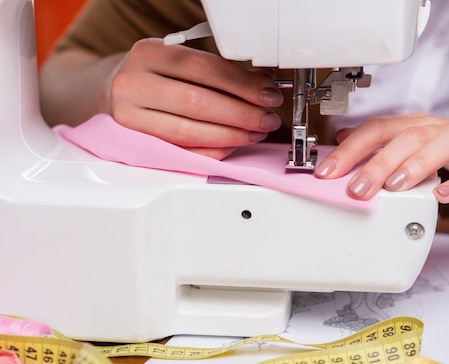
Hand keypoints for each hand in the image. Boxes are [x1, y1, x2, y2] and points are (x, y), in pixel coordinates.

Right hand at [108, 38, 283, 158]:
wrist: (110, 90)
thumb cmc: (153, 74)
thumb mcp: (179, 60)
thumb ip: (217, 71)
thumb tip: (261, 84)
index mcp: (149, 54)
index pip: (204, 69)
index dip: (242, 85)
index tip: (268, 94)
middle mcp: (134, 83)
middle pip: (198, 102)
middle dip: (242, 114)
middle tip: (267, 118)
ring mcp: (130, 116)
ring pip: (189, 131)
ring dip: (231, 135)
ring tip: (255, 132)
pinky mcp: (135, 143)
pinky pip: (182, 152)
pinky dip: (213, 151)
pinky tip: (233, 145)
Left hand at [314, 113, 448, 202]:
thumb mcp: (420, 144)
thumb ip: (385, 144)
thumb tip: (344, 142)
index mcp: (419, 126)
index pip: (379, 129)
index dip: (350, 149)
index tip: (326, 173)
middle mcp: (441, 129)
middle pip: (405, 137)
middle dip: (375, 162)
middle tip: (355, 189)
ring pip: (442, 144)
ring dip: (414, 164)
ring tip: (393, 186)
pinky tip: (443, 196)